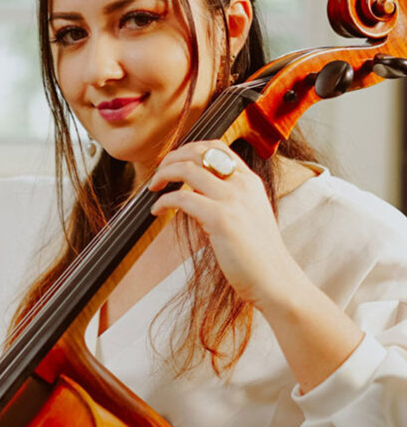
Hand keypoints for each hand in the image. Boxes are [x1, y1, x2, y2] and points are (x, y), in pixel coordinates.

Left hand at [147, 141, 302, 309]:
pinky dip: (163, 201)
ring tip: (153, 187)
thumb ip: (225, 199)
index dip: (189, 148)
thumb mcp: (246, 215)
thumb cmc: (256, 254)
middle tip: (158, 173)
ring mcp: (232, 199)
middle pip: (199, 152)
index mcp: (249, 182)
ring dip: (163, 175)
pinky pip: (181, 197)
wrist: (273, 278)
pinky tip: (156, 210)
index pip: (217, 147)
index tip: (173, 161)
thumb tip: (192, 193)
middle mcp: (242, 184)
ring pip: (187, 169)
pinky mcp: (220, 218)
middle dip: (172, 158)